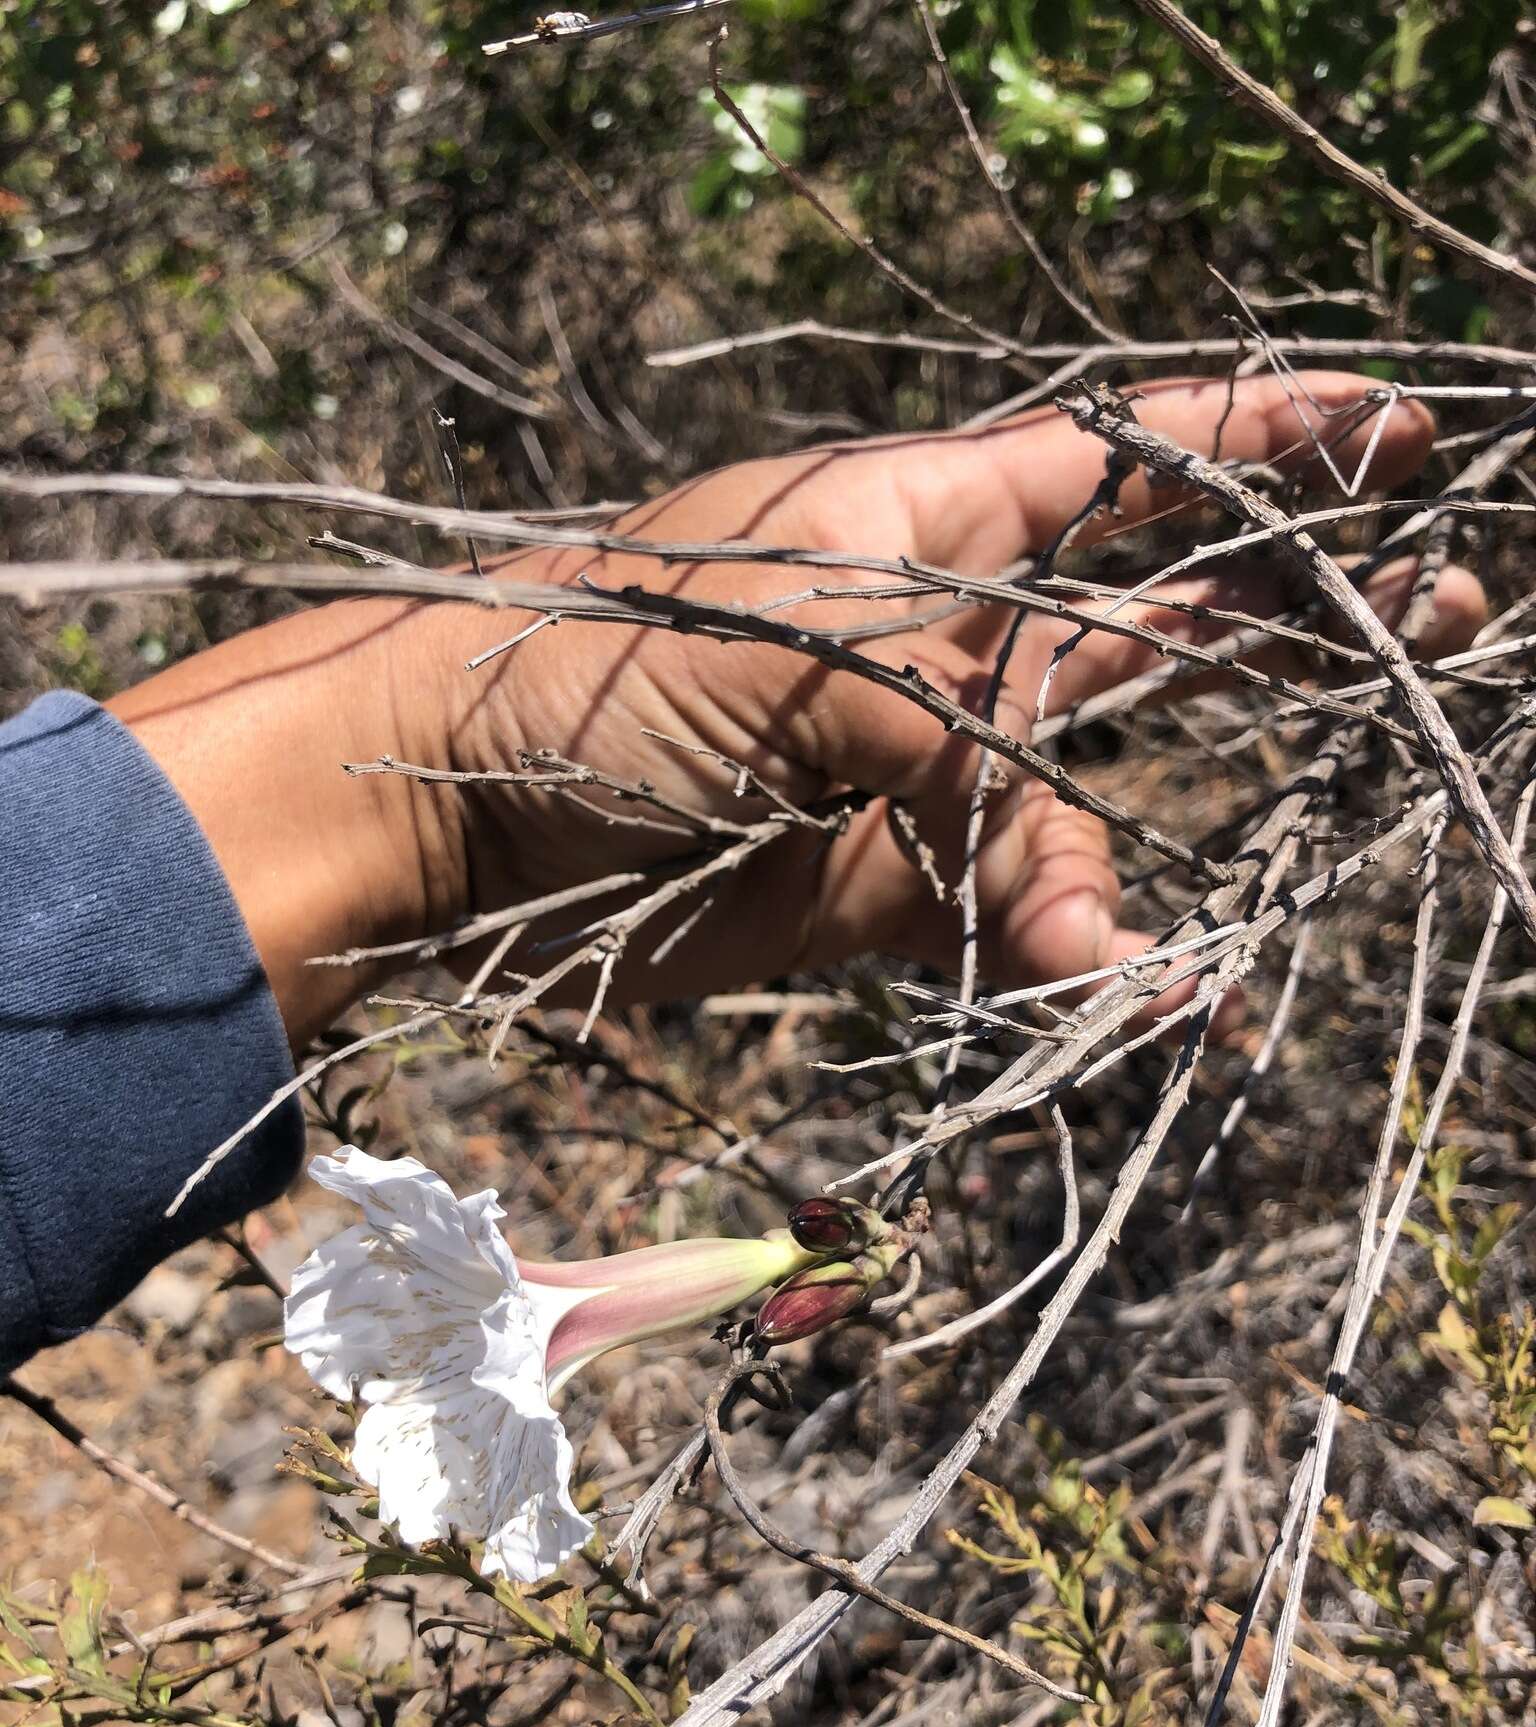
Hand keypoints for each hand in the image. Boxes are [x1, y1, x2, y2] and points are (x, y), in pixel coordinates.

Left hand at [117, 373, 1484, 1047]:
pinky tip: (1127, 990)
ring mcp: (923, 771)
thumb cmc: (604, 667)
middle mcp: (947, 638)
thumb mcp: (801, 659)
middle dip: (1290, 616)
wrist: (456, 812)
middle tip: (1440, 615)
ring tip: (1224, 924)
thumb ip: (962, 761)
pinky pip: (1011, 920)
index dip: (1261, 443)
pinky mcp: (885, 889)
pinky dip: (1068, 957)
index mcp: (930, 520)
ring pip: (1092, 803)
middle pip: (1157, 617)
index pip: (1129, 461)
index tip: (1390, 433)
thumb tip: (1093, 919)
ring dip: (1146, 864)